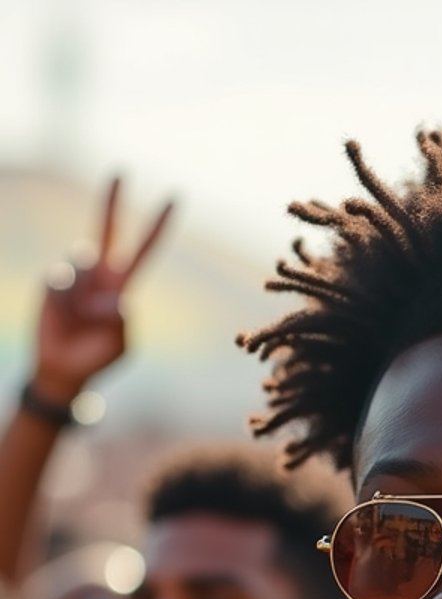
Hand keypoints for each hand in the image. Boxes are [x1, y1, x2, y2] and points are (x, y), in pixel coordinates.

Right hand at [32, 178, 173, 404]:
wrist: (63, 369)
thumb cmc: (96, 356)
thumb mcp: (118, 343)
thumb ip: (119, 321)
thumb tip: (112, 298)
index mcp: (122, 287)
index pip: (144, 251)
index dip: (157, 227)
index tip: (175, 199)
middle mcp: (99, 274)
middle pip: (107, 231)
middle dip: (112, 202)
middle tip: (122, 172)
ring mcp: (75, 276)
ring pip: (83, 265)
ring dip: (84, 298)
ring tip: (81, 322)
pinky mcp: (52, 282)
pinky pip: (62, 283)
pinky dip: (66, 303)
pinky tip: (64, 317)